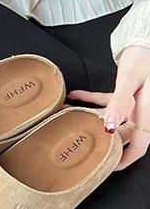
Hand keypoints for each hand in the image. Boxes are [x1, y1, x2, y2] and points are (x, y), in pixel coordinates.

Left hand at [68, 45, 149, 169]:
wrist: (145, 39)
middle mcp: (140, 112)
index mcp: (147, 113)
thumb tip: (109, 128)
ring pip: (109, 117)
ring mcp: (133, 103)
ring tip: (65, 114)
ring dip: (88, 116)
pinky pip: (107, 101)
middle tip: (75, 140)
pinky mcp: (126, 92)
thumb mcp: (130, 81)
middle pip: (119, 134)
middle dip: (97, 138)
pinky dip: (91, 99)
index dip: (125, 160)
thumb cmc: (144, 58)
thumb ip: (119, 103)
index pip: (140, 146)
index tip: (107, 168)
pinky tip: (74, 94)